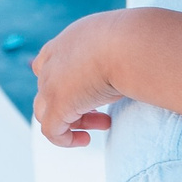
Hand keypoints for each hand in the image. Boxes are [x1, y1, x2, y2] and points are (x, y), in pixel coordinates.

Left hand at [31, 11, 127, 147]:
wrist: (129, 44)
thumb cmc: (135, 41)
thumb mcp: (121, 43)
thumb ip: (117, 54)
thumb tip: (135, 63)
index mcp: (69, 41)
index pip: (52, 62)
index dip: (69, 81)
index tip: (93, 90)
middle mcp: (54, 61)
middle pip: (51, 88)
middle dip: (77, 102)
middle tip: (103, 111)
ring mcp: (50, 83)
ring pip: (46, 110)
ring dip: (72, 121)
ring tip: (102, 124)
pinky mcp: (56, 105)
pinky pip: (51, 130)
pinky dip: (65, 139)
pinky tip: (86, 140)